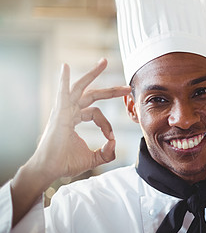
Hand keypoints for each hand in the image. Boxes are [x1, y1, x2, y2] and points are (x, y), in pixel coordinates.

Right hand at [11, 58, 130, 226]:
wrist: (49, 170)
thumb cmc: (65, 163)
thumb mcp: (93, 158)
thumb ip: (106, 152)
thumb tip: (115, 143)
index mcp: (75, 118)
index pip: (97, 114)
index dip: (107, 125)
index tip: (111, 138)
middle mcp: (69, 111)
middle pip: (92, 95)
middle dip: (110, 91)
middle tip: (127, 87)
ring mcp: (63, 111)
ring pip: (80, 88)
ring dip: (93, 74)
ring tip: (104, 62)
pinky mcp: (59, 114)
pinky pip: (62, 94)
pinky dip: (63, 80)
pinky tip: (65, 67)